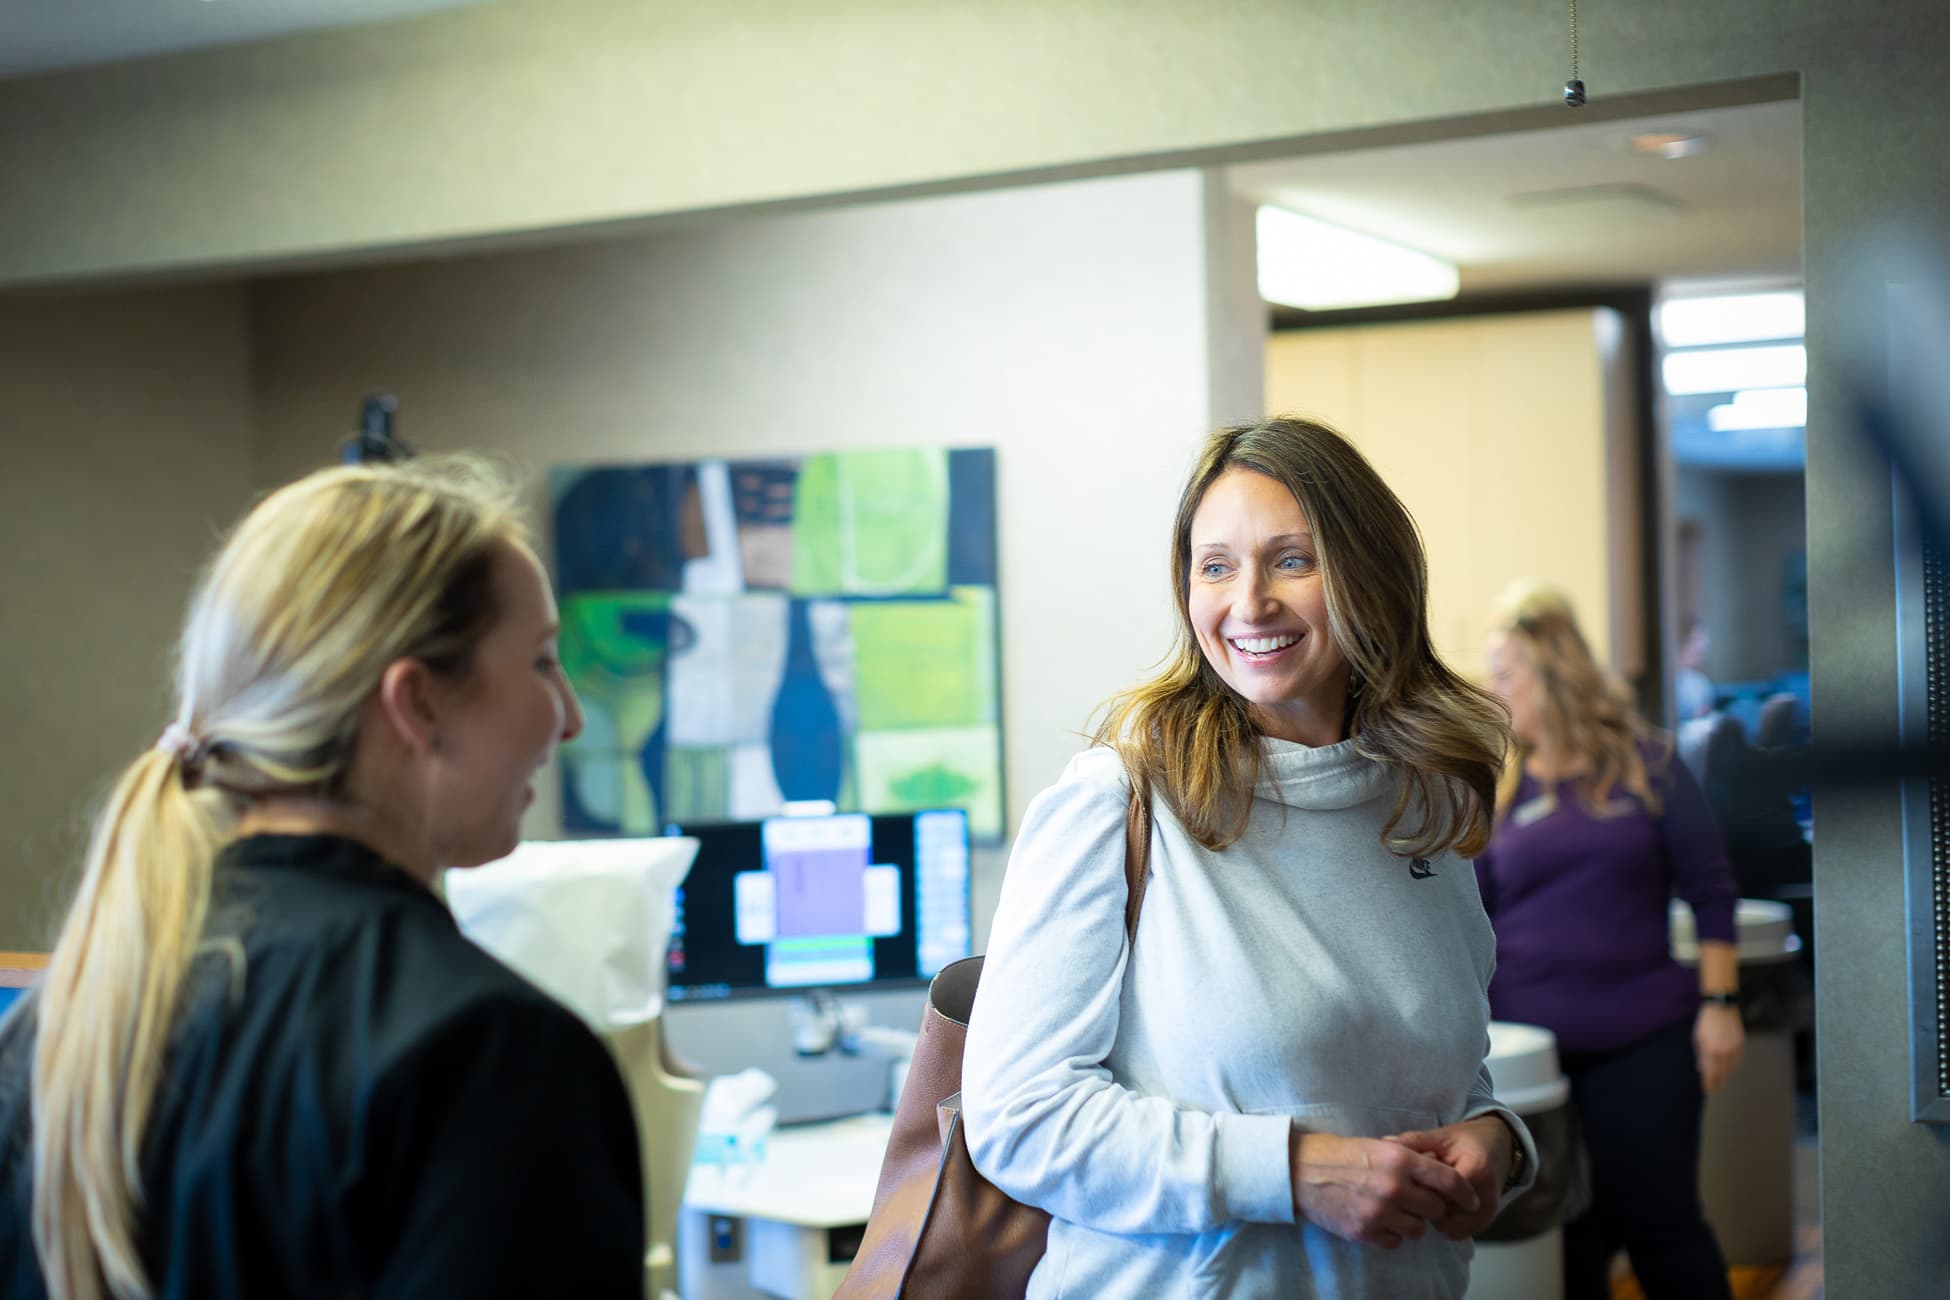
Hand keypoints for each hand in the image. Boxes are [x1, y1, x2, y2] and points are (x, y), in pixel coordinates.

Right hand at [1288, 1127, 1478, 1249]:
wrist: (1299, 1170)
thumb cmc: (1337, 1153)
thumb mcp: (1377, 1146)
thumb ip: (1408, 1159)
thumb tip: (1437, 1171)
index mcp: (1400, 1159)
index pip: (1449, 1180)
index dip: (1465, 1192)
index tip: (1470, 1199)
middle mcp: (1394, 1187)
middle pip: (1436, 1209)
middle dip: (1433, 1208)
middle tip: (1421, 1203)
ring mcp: (1379, 1212)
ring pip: (1418, 1230)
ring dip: (1412, 1222)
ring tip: (1395, 1211)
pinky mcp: (1364, 1232)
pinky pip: (1395, 1242)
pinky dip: (1391, 1234)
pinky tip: (1379, 1221)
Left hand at [1386, 1116, 1511, 1238]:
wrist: (1497, 1148)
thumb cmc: (1466, 1141)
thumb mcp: (1441, 1135)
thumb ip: (1415, 1141)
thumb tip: (1386, 1142)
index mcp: (1476, 1169)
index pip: (1441, 1190)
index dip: (1421, 1186)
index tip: (1411, 1177)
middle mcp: (1486, 1195)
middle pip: (1443, 1211)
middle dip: (1424, 1202)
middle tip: (1416, 1188)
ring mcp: (1487, 1212)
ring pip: (1448, 1226)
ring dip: (1433, 1215)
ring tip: (1428, 1195)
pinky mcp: (1485, 1223)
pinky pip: (1456, 1233)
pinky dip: (1443, 1223)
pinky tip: (1437, 1206)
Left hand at [1695, 1003, 1744, 1093]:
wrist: (1722, 1008)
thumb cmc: (1706, 1022)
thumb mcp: (1698, 1038)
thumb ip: (1700, 1055)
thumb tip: (1701, 1069)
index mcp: (1711, 1050)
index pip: (1710, 1073)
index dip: (1708, 1083)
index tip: (1707, 1090)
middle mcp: (1724, 1052)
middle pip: (1722, 1073)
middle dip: (1717, 1082)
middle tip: (1713, 1088)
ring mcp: (1734, 1049)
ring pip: (1731, 1068)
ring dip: (1725, 1075)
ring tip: (1720, 1080)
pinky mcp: (1741, 1045)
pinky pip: (1737, 1060)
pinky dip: (1732, 1067)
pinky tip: (1728, 1069)